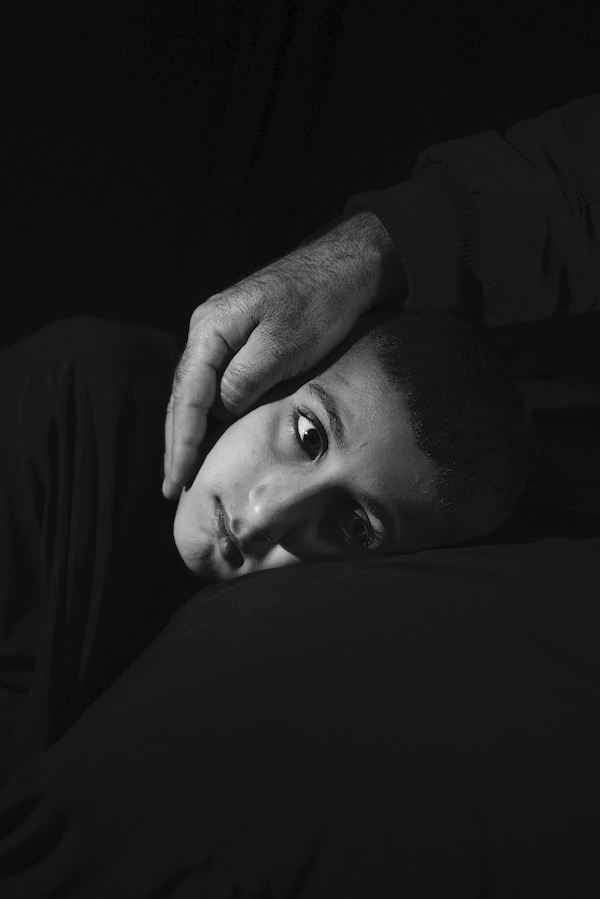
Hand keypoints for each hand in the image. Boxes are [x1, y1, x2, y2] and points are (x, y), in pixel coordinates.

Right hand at [162, 211, 405, 499]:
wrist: (344, 266)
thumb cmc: (318, 303)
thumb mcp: (283, 346)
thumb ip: (244, 382)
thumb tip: (218, 415)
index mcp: (210, 329)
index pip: (187, 397)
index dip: (182, 442)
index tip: (178, 478)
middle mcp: (205, 330)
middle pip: (182, 397)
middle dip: (176, 444)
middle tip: (170, 488)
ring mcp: (219, 334)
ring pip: (193, 393)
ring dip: (187, 433)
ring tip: (181, 472)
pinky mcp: (236, 340)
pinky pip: (211, 385)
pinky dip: (205, 415)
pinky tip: (206, 437)